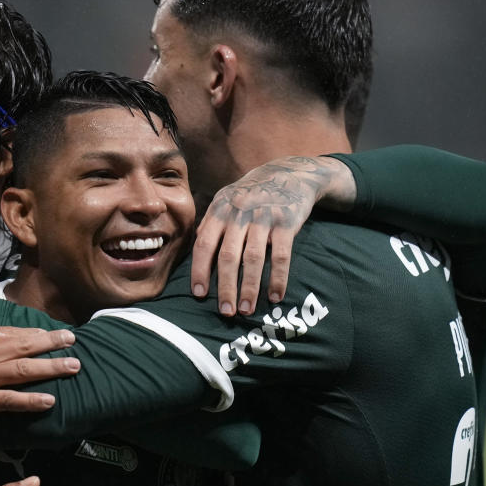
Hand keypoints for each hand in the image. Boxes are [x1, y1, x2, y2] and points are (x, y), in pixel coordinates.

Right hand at [0, 318, 79, 420]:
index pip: (13, 333)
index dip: (37, 334)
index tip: (55, 333)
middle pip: (26, 350)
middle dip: (53, 347)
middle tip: (74, 345)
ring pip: (24, 373)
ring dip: (51, 370)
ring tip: (73, 368)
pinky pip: (9, 401)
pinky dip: (30, 401)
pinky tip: (48, 400)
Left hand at [191, 156, 355, 314]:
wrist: (289, 173)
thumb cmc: (250, 195)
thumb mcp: (226, 200)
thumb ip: (210, 225)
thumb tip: (196, 255)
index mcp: (219, 209)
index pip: (204, 244)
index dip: (200, 270)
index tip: (199, 295)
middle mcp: (239, 212)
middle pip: (228, 256)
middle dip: (225, 286)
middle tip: (225, 312)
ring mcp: (263, 216)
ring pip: (253, 258)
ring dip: (249, 287)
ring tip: (246, 310)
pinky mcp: (287, 222)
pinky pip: (281, 255)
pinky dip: (277, 278)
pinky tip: (274, 296)